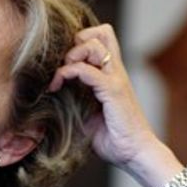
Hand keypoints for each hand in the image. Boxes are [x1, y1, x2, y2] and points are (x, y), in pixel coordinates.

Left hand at [49, 24, 182, 186]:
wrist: (135, 154)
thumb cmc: (114, 138)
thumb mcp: (88, 115)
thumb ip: (76, 100)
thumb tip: (51, 97)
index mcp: (111, 74)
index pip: (100, 40)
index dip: (78, 43)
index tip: (62, 65)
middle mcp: (115, 72)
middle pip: (101, 32)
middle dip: (76, 41)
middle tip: (63, 65)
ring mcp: (115, 79)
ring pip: (93, 44)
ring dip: (71, 55)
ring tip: (60, 76)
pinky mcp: (113, 90)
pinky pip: (87, 70)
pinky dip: (68, 73)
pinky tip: (58, 86)